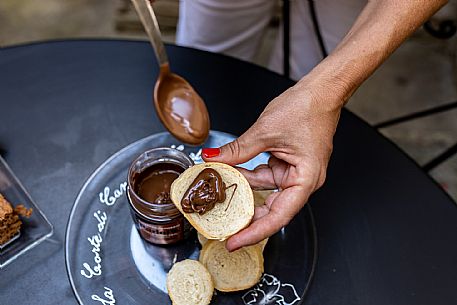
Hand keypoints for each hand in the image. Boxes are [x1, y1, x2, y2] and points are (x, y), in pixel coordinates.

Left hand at [202, 76, 343, 250]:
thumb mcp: (265, 131)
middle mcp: (302, 181)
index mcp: (305, 180)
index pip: (278, 216)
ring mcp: (295, 173)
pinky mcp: (287, 164)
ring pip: (265, 190)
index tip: (235, 241)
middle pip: (272, 209)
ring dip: (243, 190)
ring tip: (221, 195)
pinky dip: (249, 175)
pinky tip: (232, 174)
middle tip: (224, 230)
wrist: (320, 91)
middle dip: (247, 217)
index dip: (255, 232)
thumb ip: (237, 150)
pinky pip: (265, 176)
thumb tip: (213, 159)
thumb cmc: (307, 109)